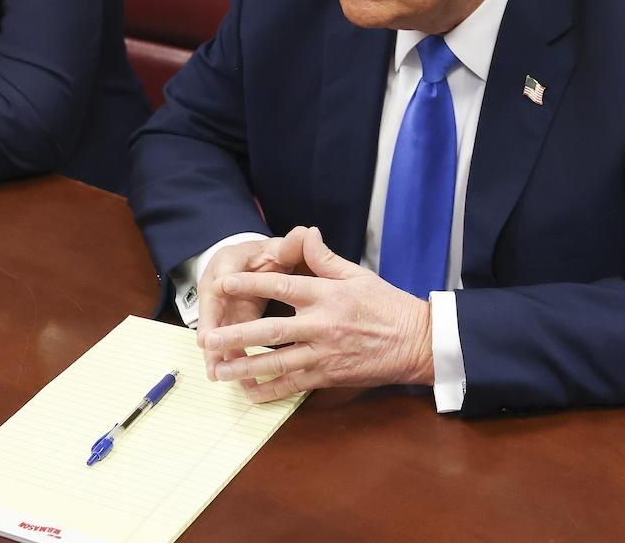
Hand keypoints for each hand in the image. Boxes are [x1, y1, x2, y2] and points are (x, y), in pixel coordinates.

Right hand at [196, 231, 305, 377]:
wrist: (259, 263)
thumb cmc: (271, 255)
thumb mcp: (280, 248)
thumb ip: (292, 245)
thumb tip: (305, 234)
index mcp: (232, 262)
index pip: (225, 273)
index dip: (221, 285)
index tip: (219, 293)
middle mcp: (219, 285)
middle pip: (212, 307)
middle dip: (210, 327)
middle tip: (208, 346)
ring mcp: (221, 307)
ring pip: (216, 330)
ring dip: (215, 351)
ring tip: (216, 373)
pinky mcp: (228, 324)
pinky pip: (226, 343)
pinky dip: (227, 360)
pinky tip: (230, 379)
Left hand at [203, 226, 435, 402]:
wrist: (417, 342)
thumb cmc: (388, 305)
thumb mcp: (358, 275)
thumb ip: (325, 258)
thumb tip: (305, 233)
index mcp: (327, 295)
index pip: (282, 285)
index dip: (250, 283)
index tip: (223, 282)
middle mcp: (322, 324)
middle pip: (271, 329)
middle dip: (237, 334)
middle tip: (208, 337)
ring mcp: (325, 353)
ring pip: (277, 362)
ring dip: (245, 366)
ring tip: (218, 369)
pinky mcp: (329, 376)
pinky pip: (293, 385)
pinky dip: (269, 390)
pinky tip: (249, 391)